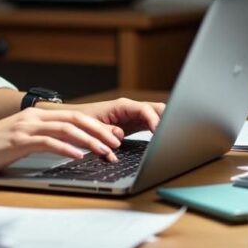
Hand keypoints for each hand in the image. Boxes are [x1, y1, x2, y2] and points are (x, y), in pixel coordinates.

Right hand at [0, 107, 122, 175]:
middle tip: (117, 144)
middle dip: (99, 131)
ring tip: (104, 152)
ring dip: (89, 141)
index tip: (112, 137)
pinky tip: (78, 156)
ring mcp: (25, 127)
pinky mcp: (18, 140)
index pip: (73, 116)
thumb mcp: (19, 140)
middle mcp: (32, 116)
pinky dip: (66, 148)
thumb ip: (40, 139)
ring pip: (66, 128)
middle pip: (75, 118)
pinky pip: (48, 142)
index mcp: (34, 114)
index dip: (96, 126)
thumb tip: (66, 147)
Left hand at [51, 98, 165, 136]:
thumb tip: (119, 136)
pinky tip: (162, 141)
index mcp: (122, 106)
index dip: (155, 121)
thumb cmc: (81, 120)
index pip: (145, 110)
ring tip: (171, 140)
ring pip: (157, 116)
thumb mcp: (91, 126)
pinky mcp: (134, 124)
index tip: (159, 133)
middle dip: (167, 120)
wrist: (74, 119)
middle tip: (172, 136)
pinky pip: (151, 125)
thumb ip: (105, 131)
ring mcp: (134, 116)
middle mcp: (131, 109)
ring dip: (165, 126)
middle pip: (156, 109)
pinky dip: (158, 131)